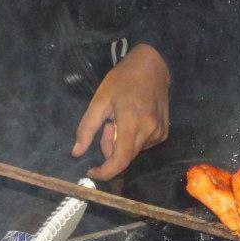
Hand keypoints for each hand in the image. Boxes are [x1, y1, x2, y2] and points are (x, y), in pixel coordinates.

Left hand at [72, 44, 170, 180]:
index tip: (92, 172)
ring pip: (133, 152)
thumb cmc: (123, 80)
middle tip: (107, 125)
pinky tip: (133, 121)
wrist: (152, 68)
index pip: (120, 160)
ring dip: (121, 142)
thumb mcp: (99, 100)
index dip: (106, 172)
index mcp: (132, 123)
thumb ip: (87, 128)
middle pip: (124, 157)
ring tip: (121, 119)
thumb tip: (76, 152)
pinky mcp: (163, 134)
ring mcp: (158, 134)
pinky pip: (142, 146)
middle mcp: (149, 132)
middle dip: (110, 148)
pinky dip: (133, 139)